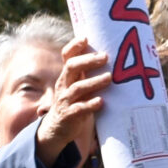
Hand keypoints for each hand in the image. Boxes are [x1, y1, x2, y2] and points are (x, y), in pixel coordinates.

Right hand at [35, 40, 110, 165]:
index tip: (86, 38)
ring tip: (109, 78)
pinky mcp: (70, 115)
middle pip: (71, 67)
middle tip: (105, 57)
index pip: (67, 56)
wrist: (57, 129)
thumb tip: (110, 58)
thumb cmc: (74, 103)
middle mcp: (64, 85)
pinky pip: (79, 109)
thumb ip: (87, 74)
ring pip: (77, 88)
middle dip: (88, 61)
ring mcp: (66, 100)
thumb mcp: (77, 86)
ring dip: (94, 82)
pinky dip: (90, 104)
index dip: (74, 46)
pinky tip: (101, 101)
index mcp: (67, 76)